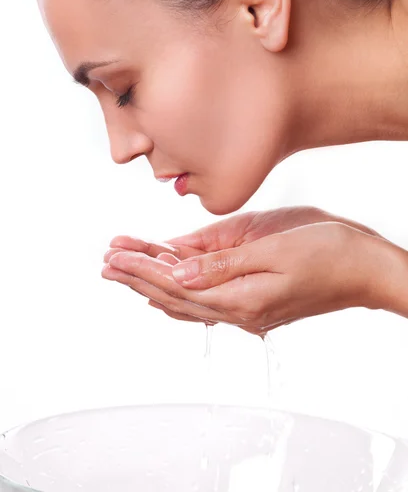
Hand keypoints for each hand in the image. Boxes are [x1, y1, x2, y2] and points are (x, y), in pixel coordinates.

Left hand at [102, 215, 389, 334]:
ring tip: (125, 269)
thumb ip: (222, 264)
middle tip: (107, 262)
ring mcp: (247, 308)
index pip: (176, 285)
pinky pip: (207, 299)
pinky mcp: (255, 300)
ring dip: (154, 283)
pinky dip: (181, 292)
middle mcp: (238, 310)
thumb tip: (177, 272)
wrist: (366, 269)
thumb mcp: (275, 250)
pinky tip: (168, 286)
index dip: (142, 269)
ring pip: (188, 299)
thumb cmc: (330, 252)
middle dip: (138, 277)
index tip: (113, 255)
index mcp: (240, 298)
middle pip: (175, 295)